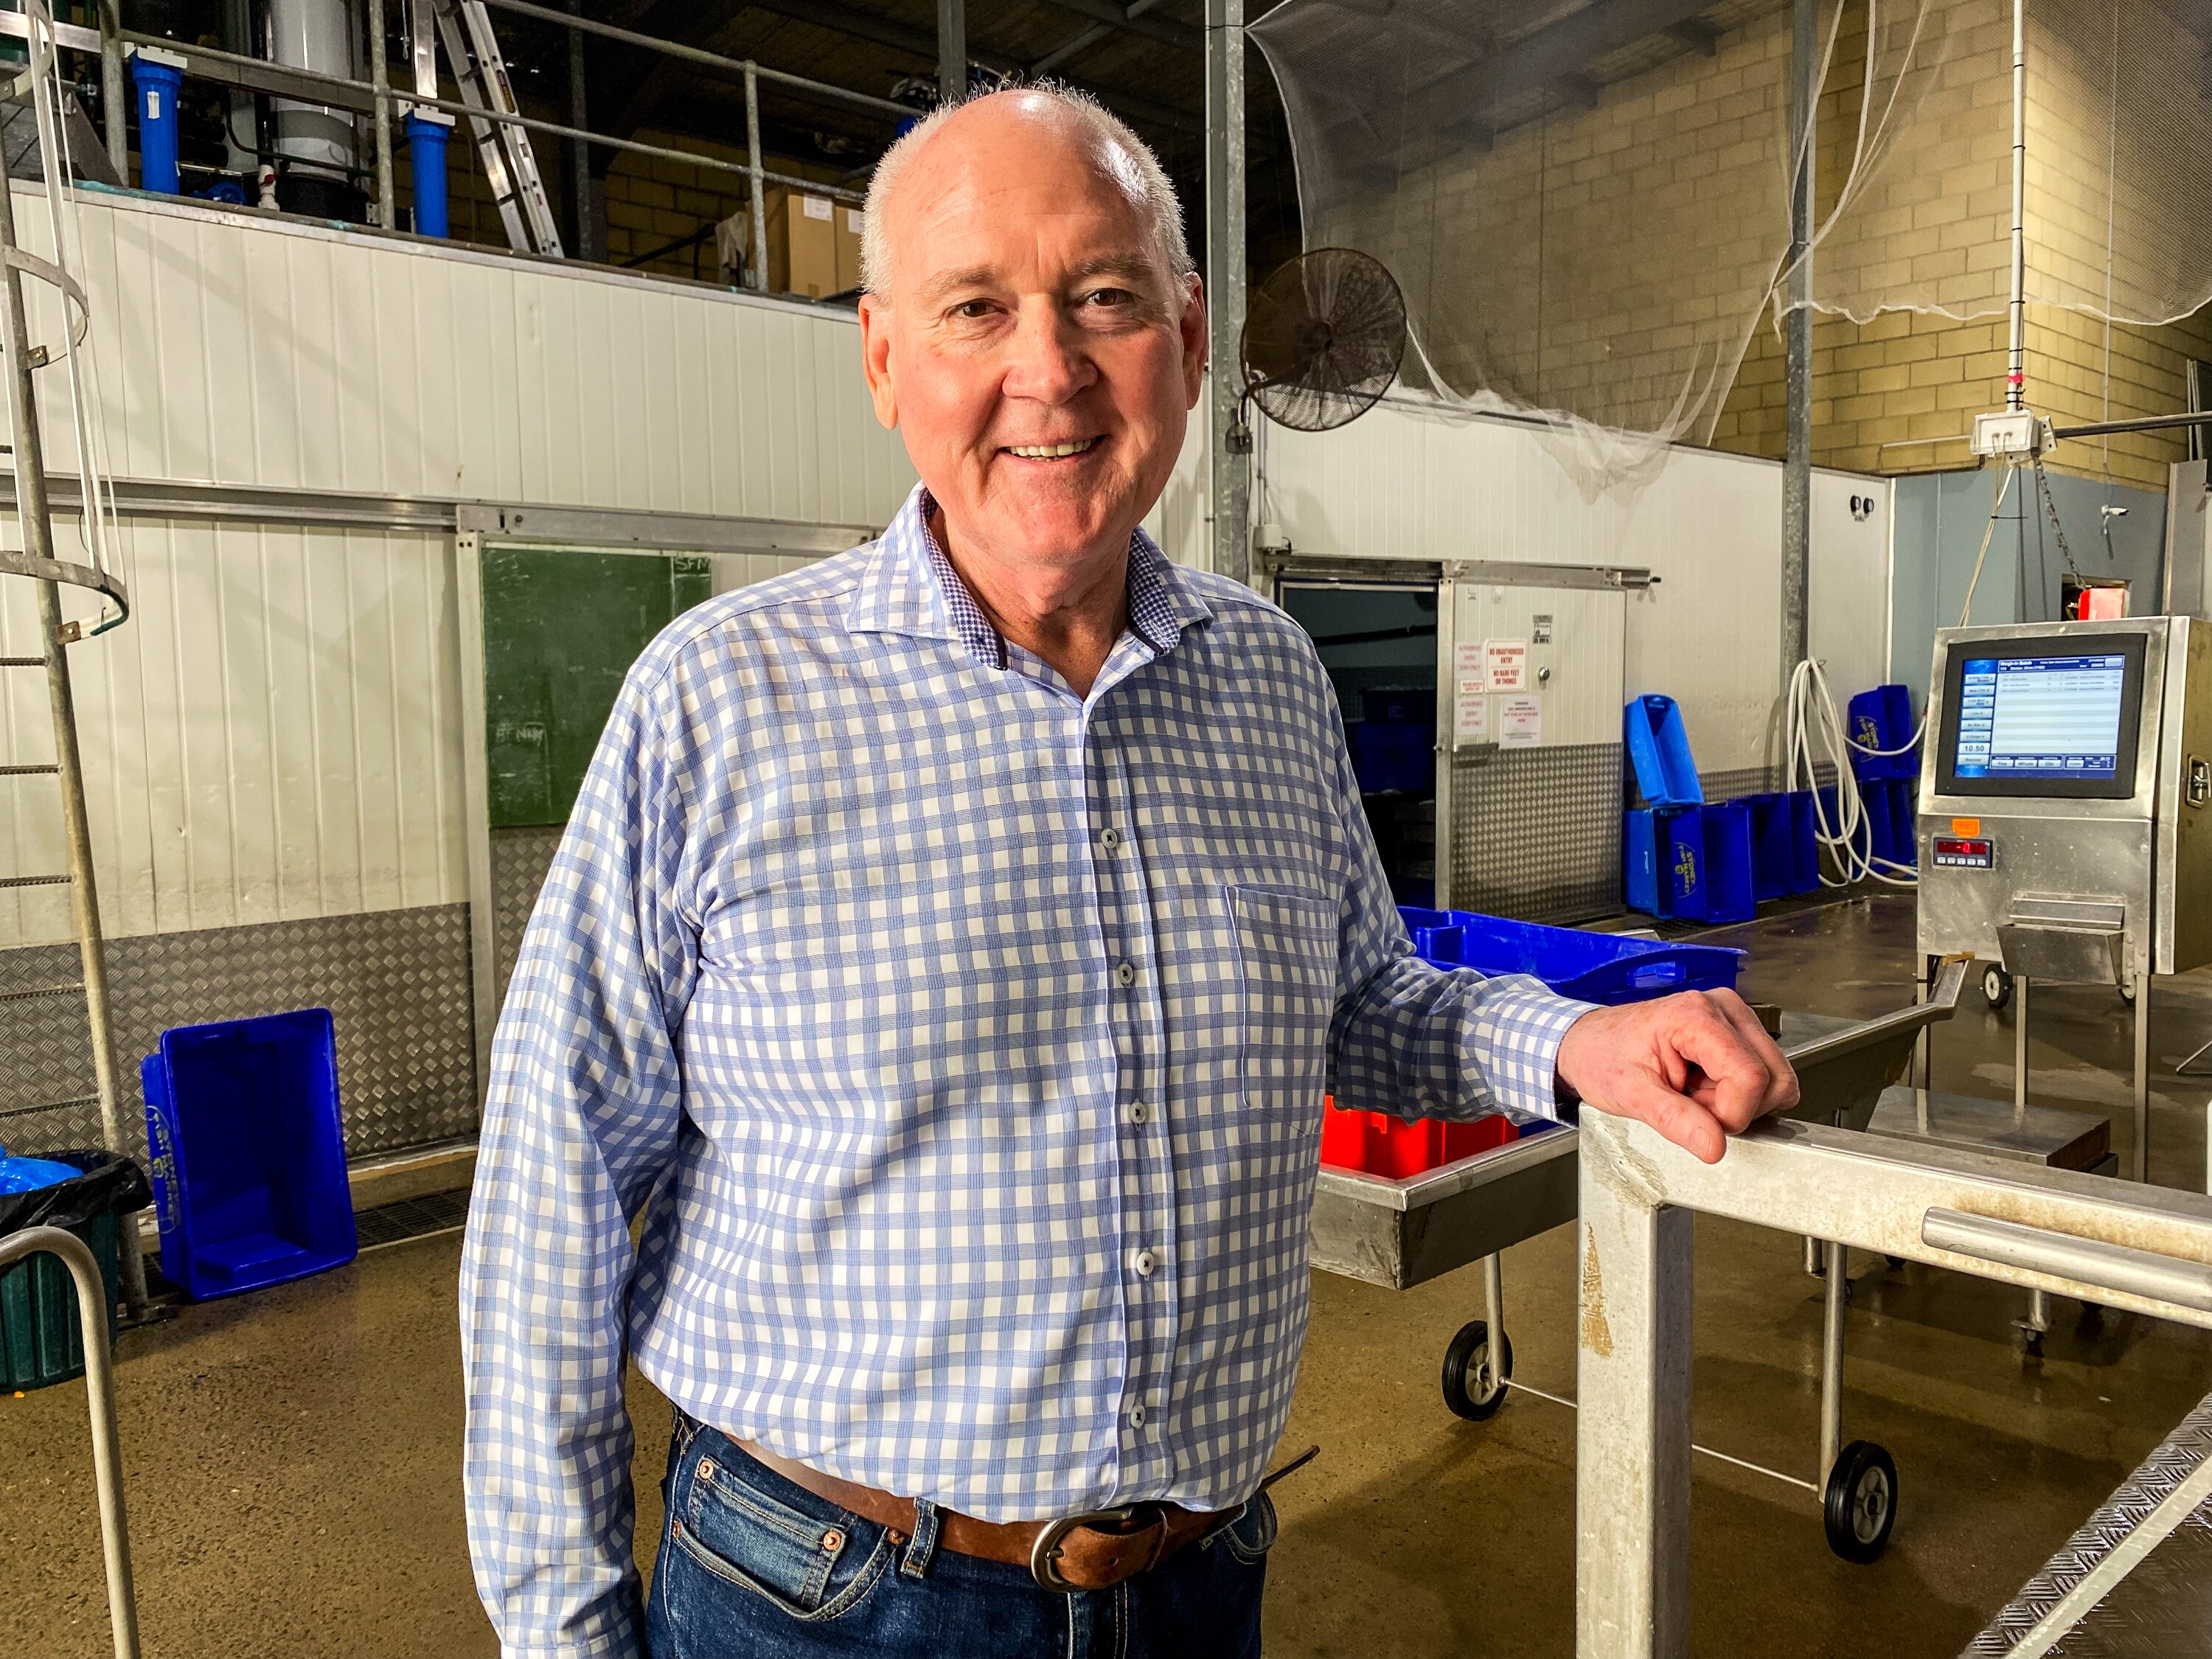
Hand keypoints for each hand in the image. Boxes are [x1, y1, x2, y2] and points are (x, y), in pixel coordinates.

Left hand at [1553, 988, 1799, 1163]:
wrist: (1590, 1042)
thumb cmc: (1603, 1057)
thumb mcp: (1630, 1094)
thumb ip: (1674, 1120)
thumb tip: (1714, 1146)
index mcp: (1695, 1016)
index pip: (1751, 1076)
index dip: (1733, 1114)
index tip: (1701, 1123)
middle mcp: (1723, 1009)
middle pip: (1773, 1078)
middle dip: (1737, 1108)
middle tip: (1692, 1104)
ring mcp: (1735, 1017)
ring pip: (1775, 1079)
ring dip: (1738, 1102)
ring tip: (1694, 1093)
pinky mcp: (1738, 1031)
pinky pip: (1765, 1076)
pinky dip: (1739, 1094)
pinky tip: (1704, 1087)